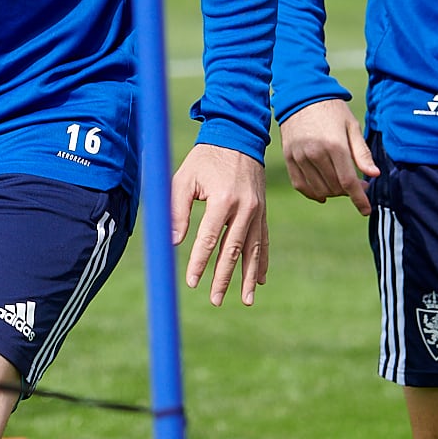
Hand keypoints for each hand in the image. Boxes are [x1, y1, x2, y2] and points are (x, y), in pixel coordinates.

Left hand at [172, 144, 268, 305]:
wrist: (238, 137)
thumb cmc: (204, 158)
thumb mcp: (184, 178)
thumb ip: (177, 209)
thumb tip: (173, 242)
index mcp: (223, 200)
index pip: (209, 239)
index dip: (199, 262)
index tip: (191, 282)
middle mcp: (245, 208)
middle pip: (233, 250)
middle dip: (224, 278)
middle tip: (215, 300)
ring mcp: (257, 211)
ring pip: (252, 250)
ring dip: (248, 277)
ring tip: (246, 301)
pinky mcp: (263, 211)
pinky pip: (263, 240)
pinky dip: (262, 261)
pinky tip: (260, 280)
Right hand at [281, 98, 376, 213]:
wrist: (302, 95)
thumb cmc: (332, 110)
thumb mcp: (352, 126)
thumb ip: (362, 153)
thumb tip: (374, 175)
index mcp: (335, 146)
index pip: (348, 182)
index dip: (359, 199)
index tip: (366, 210)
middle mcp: (315, 154)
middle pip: (334, 187)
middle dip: (349, 191)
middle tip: (359, 183)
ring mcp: (299, 157)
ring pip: (319, 189)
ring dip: (333, 192)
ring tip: (341, 183)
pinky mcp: (289, 158)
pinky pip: (301, 185)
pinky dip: (313, 193)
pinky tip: (323, 192)